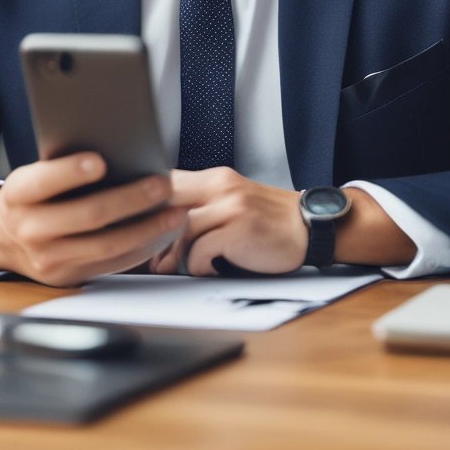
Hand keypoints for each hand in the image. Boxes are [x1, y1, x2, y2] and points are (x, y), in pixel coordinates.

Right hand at [0, 153, 185, 286]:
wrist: (4, 238)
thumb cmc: (34, 195)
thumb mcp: (35, 175)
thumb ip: (63, 167)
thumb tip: (118, 148)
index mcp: (19, 193)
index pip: (44, 181)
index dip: (71, 172)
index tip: (100, 161)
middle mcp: (30, 228)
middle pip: (87, 215)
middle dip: (130, 200)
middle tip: (162, 185)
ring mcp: (49, 258)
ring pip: (106, 245)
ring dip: (148, 229)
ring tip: (175, 212)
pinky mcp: (68, 277)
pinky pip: (112, 264)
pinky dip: (143, 249)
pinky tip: (162, 234)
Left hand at [149, 168, 307, 275]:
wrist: (310, 226)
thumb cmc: (268, 221)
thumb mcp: (234, 201)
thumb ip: (202, 205)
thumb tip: (162, 227)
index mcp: (216, 178)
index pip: (168, 183)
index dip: (148, 207)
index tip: (140, 228)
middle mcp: (221, 187)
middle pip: (167, 202)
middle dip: (152, 231)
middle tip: (148, 254)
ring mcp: (231, 207)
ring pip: (180, 229)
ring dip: (172, 255)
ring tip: (171, 268)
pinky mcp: (239, 231)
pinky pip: (200, 251)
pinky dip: (196, 266)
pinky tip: (204, 270)